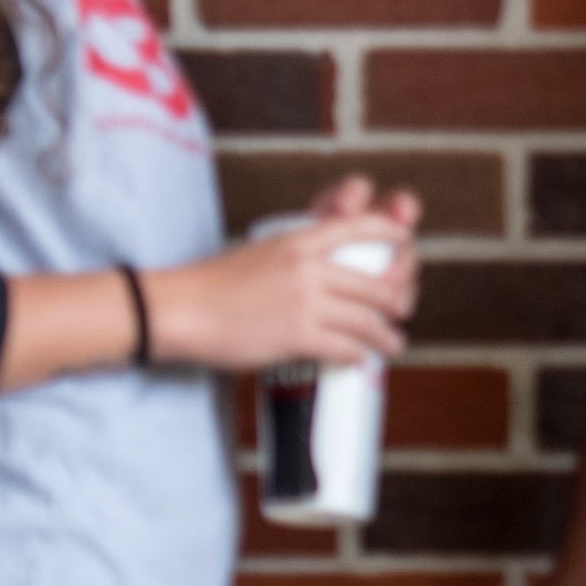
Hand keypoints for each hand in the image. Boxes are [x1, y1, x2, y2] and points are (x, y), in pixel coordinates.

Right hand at [159, 180, 422, 372]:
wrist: (181, 308)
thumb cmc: (214, 284)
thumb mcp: (262, 252)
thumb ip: (296, 258)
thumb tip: (323, 274)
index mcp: (299, 241)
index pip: (360, 226)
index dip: (391, 235)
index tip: (404, 245)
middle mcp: (309, 269)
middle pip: (376, 284)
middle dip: (397, 301)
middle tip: (400, 310)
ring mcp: (306, 303)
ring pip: (368, 320)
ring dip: (386, 335)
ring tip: (392, 342)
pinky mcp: (297, 336)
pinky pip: (344, 348)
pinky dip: (357, 355)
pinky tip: (359, 359)